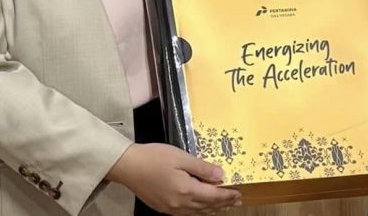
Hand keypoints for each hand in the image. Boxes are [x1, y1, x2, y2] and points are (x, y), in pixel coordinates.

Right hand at [107, 143, 240, 215]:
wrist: (128, 166)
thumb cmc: (154, 157)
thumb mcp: (181, 157)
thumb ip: (202, 167)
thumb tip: (220, 175)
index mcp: (186, 190)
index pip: (213, 196)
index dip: (227, 195)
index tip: (239, 193)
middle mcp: (180, 204)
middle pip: (207, 207)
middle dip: (223, 204)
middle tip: (236, 201)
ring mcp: (171, 208)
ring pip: (197, 212)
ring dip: (212, 209)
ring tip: (222, 206)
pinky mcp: (163, 208)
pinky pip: (186, 213)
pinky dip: (198, 210)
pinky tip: (200, 206)